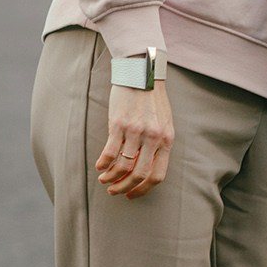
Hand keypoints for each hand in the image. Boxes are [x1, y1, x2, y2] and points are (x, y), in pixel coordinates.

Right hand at [96, 81, 174, 197]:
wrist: (142, 72)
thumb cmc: (152, 99)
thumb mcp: (163, 122)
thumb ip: (158, 143)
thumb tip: (145, 167)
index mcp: (167, 140)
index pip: (157, 175)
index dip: (143, 190)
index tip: (132, 194)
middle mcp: (153, 138)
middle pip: (139, 175)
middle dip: (124, 187)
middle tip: (114, 191)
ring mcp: (136, 131)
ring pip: (123, 166)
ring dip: (111, 177)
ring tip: (104, 179)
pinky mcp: (119, 124)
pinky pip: (110, 152)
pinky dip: (103, 163)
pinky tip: (99, 166)